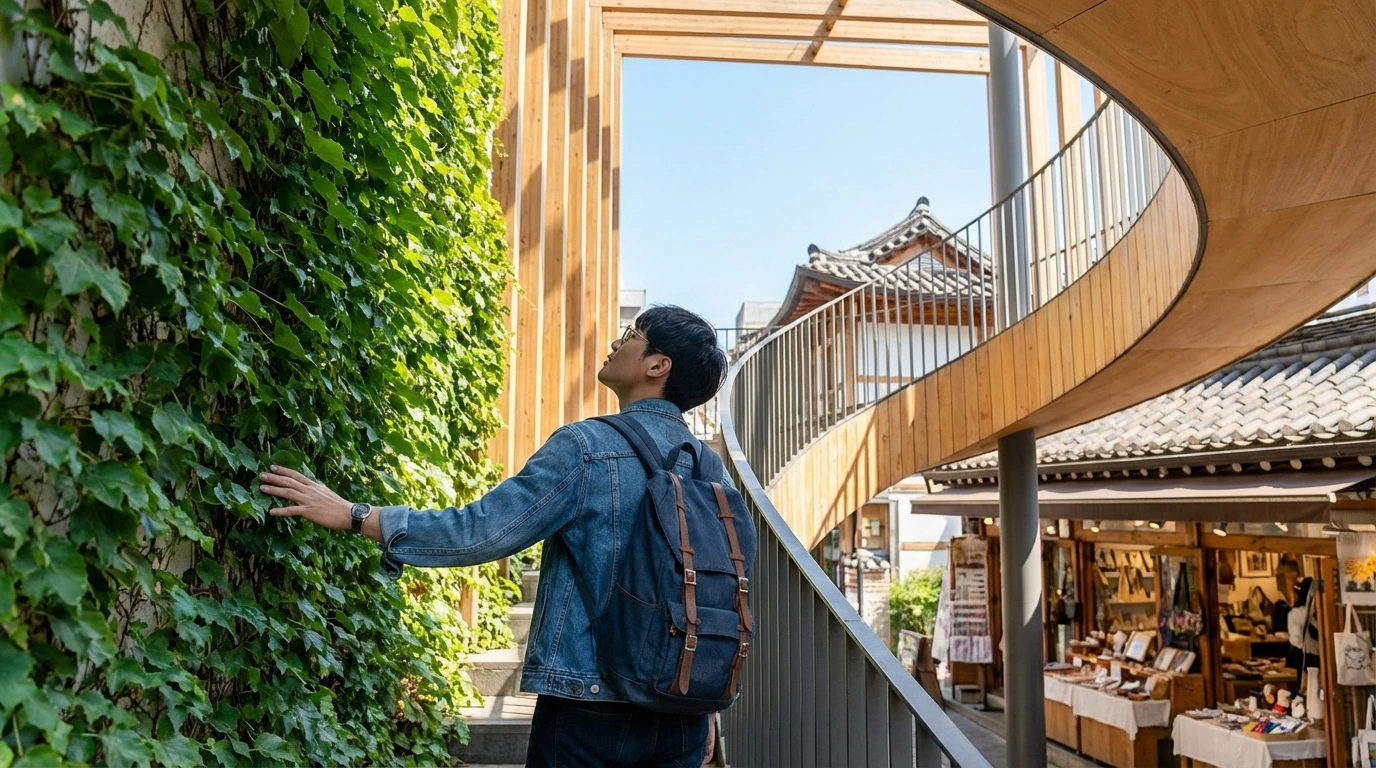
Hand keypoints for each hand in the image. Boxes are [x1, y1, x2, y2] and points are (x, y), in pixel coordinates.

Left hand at [259, 466, 381, 541]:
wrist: (349, 513)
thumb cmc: (340, 506)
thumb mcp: (327, 493)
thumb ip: (316, 491)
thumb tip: (311, 488)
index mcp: (314, 486)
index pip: (296, 475)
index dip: (284, 471)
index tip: (273, 467)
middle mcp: (310, 490)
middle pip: (289, 481)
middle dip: (274, 477)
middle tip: (262, 474)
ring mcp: (308, 500)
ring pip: (288, 492)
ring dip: (274, 490)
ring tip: (262, 488)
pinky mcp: (309, 511)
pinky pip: (292, 510)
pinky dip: (281, 511)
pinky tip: (272, 513)